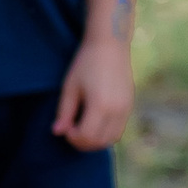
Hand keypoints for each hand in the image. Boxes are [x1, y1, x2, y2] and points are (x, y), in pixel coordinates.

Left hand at [54, 36, 133, 151]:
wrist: (110, 45)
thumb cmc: (86, 63)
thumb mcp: (70, 87)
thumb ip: (64, 112)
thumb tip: (58, 132)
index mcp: (100, 105)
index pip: (87, 136)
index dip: (73, 138)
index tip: (65, 129)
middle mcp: (117, 109)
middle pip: (100, 141)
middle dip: (83, 142)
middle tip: (72, 131)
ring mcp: (126, 108)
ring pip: (112, 138)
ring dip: (95, 140)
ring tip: (82, 128)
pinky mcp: (129, 105)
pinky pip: (118, 129)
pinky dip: (105, 132)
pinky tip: (93, 122)